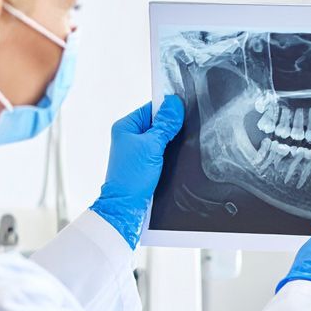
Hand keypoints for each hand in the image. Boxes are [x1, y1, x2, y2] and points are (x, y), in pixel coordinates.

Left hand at [90, 96, 183, 248]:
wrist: (126, 207)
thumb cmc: (131, 177)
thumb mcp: (152, 146)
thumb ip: (165, 124)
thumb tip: (175, 103)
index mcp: (126, 126)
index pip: (151, 108)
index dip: (168, 109)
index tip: (185, 109)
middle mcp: (130, 137)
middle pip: (158, 123)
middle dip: (172, 127)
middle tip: (183, 131)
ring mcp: (138, 151)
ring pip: (162, 138)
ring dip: (172, 142)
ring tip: (177, 148)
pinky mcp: (146, 164)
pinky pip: (162, 152)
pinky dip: (170, 153)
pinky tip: (176, 157)